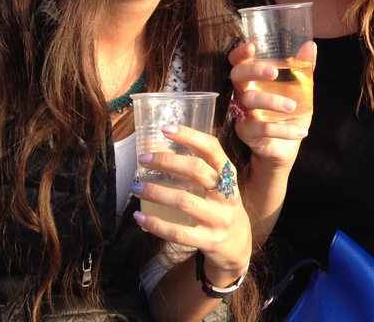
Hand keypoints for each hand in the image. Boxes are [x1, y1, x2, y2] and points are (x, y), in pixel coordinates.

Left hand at [132, 125, 250, 279]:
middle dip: (167, 161)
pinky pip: (179, 233)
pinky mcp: (209, 240)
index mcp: (228, 174)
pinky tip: (140, 217)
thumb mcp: (212, 184)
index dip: (189, 136)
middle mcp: (227, 194)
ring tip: (136, 188)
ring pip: (185, 201)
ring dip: (156, 193)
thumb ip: (186, 165)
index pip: (212, 148)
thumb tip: (151, 143)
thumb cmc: (219, 205)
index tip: (165, 129)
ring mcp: (219, 218)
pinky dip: (156, 224)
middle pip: (197, 171)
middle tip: (143, 158)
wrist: (237, 244)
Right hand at [228, 41, 311, 169]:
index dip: (240, 53)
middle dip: (253, 71)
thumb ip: (303, 68)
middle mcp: (242, 94)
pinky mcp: (247, 133)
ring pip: (249, 102)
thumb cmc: (288, 114)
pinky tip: (301, 132)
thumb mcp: (299, 90)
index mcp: (252, 80)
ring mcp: (242, 114)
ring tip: (292, 106)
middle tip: (274, 72)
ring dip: (272, 101)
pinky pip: (261, 129)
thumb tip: (310, 45)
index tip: (251, 46)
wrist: (287, 148)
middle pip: (237, 76)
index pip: (238, 62)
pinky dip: (283, 130)